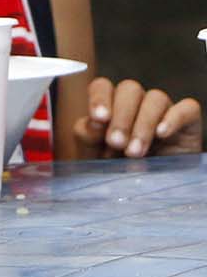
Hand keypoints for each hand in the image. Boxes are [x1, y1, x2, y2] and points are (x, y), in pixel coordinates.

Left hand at [73, 77, 202, 158]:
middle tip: (116, 143)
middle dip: (121, 117)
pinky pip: (187, 108)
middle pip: (129, 90)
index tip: (98, 119)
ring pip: (156, 98)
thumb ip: (87, 136)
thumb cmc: (115, 169)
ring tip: (134, 152)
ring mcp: (163, 110)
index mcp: (111, 104)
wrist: (145, 191)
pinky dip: (174, 118)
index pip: (102, 86)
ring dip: (143, 123)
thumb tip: (93, 123)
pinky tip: (162, 134)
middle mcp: (137, 103)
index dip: (99, 98)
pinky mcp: (188, 123)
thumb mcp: (94, 156)